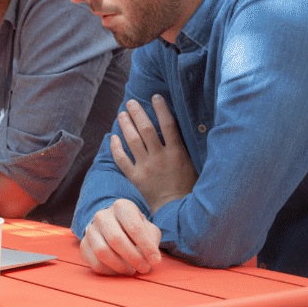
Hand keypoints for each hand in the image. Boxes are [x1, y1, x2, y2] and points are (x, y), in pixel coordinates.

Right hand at [80, 199, 162, 275]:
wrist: (115, 226)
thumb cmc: (135, 229)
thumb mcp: (149, 229)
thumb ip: (152, 240)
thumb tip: (150, 258)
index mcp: (121, 207)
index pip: (134, 227)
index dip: (146, 246)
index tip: (155, 260)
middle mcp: (102, 215)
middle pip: (116, 239)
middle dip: (133, 258)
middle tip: (144, 268)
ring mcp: (91, 229)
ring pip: (102, 252)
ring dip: (120, 266)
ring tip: (131, 270)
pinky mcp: (84, 244)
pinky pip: (94, 263)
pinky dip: (109, 271)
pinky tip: (119, 270)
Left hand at [110, 94, 196, 211]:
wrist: (176, 209)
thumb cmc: (188, 185)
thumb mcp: (193, 163)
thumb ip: (186, 146)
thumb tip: (185, 126)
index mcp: (177, 153)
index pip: (168, 124)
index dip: (161, 108)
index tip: (155, 96)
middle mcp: (160, 158)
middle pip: (146, 129)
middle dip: (137, 112)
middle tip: (131, 102)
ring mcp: (146, 168)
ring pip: (133, 141)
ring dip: (126, 125)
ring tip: (122, 114)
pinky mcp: (136, 178)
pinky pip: (122, 160)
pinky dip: (116, 148)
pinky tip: (113, 137)